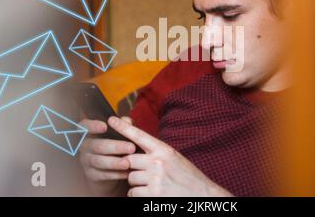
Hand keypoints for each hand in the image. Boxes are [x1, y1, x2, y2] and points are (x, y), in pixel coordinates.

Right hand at [79, 117, 135, 195]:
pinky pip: (102, 175)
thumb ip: (123, 125)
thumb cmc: (114, 142)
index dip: (92, 126)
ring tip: (128, 163)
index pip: (84, 126)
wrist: (108, 166)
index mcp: (88, 132)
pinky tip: (126, 173)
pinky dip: (115, 174)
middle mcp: (84, 146)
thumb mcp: (118, 132)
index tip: (105, 126)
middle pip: (96, 145)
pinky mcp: (91, 174)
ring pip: (99, 161)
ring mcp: (86, 161)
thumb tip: (126, 121)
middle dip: (115, 147)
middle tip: (131, 147)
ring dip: (114, 162)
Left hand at [108, 116, 232, 196]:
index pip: (139, 135)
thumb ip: (157, 153)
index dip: (123, 127)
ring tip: (151, 185)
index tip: (111, 119)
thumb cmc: (188, 178)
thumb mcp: (175, 159)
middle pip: (128, 160)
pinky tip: (151, 194)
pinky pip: (133, 193)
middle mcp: (158, 162)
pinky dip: (138, 195)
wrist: (202, 195)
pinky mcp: (152, 195)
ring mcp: (154, 179)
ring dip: (136, 183)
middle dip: (132, 167)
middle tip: (144, 173)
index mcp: (164, 150)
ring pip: (130, 178)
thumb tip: (136, 152)